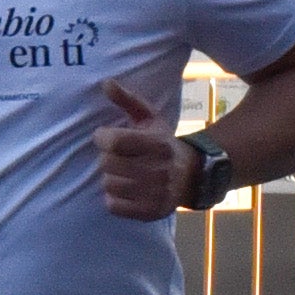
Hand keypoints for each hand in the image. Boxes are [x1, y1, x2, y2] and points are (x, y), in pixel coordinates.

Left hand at [95, 81, 196, 219]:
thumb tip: (105, 82)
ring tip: (121, 173)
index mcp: (158, 144)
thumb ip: (127, 100)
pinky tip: (124, 190)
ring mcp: (156, 194)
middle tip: (116, 156)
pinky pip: (114, 206)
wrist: (192, 175)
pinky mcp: (151, 212)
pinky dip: (113, 198)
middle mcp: (160, 170)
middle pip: (107, 164)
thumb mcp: (150, 118)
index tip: (105, 136)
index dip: (102, 137)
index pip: (115, 142)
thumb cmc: (162, 143)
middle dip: (106, 157)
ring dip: (110, 177)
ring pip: (109, 185)